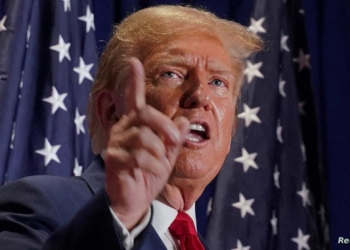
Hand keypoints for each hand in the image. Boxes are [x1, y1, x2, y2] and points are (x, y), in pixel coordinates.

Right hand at [104, 58, 189, 229]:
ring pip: (144, 136)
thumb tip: (185, 120)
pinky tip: (150, 171)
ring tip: (160, 165)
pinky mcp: (113, 157)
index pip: (135, 99)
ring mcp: (116, 142)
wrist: (135, 199)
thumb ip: (175, 138)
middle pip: (145, 113)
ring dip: (159, 153)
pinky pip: (138, 155)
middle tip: (175, 140)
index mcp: (136, 125)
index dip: (135, 80)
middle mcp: (124, 128)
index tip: (134, 61)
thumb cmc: (150, 173)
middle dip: (164, 126)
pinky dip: (152, 165)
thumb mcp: (168, 155)